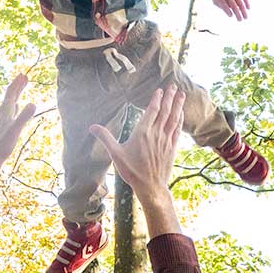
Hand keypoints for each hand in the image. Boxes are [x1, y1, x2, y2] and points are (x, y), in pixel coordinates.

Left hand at [0, 72, 38, 164]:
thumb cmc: (2, 145)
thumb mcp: (16, 130)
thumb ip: (24, 116)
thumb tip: (33, 103)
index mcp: (5, 111)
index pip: (11, 93)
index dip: (17, 83)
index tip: (24, 74)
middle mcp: (3, 113)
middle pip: (10, 95)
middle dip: (17, 85)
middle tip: (24, 76)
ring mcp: (2, 120)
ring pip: (10, 102)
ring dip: (16, 93)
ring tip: (21, 87)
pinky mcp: (3, 127)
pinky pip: (10, 111)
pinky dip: (14, 105)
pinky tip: (15, 107)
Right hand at [90, 84, 183, 204]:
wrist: (150, 187)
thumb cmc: (132, 171)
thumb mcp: (115, 154)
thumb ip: (105, 138)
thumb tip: (92, 127)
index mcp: (143, 132)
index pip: (152, 110)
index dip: (156, 99)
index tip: (160, 90)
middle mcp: (156, 133)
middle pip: (165, 111)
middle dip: (169, 97)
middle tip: (173, 86)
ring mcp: (166, 140)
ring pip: (173, 118)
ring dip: (178, 105)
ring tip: (181, 94)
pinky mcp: (172, 148)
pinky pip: (177, 130)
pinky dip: (180, 120)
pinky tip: (181, 114)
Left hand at [211, 0, 248, 21]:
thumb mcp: (216, 0)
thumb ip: (222, 7)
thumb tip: (231, 14)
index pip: (224, 5)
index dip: (228, 10)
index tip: (231, 15)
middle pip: (233, 5)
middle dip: (237, 13)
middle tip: (240, 20)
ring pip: (240, 1)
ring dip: (243, 10)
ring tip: (245, 17)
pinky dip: (246, 2)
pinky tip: (248, 8)